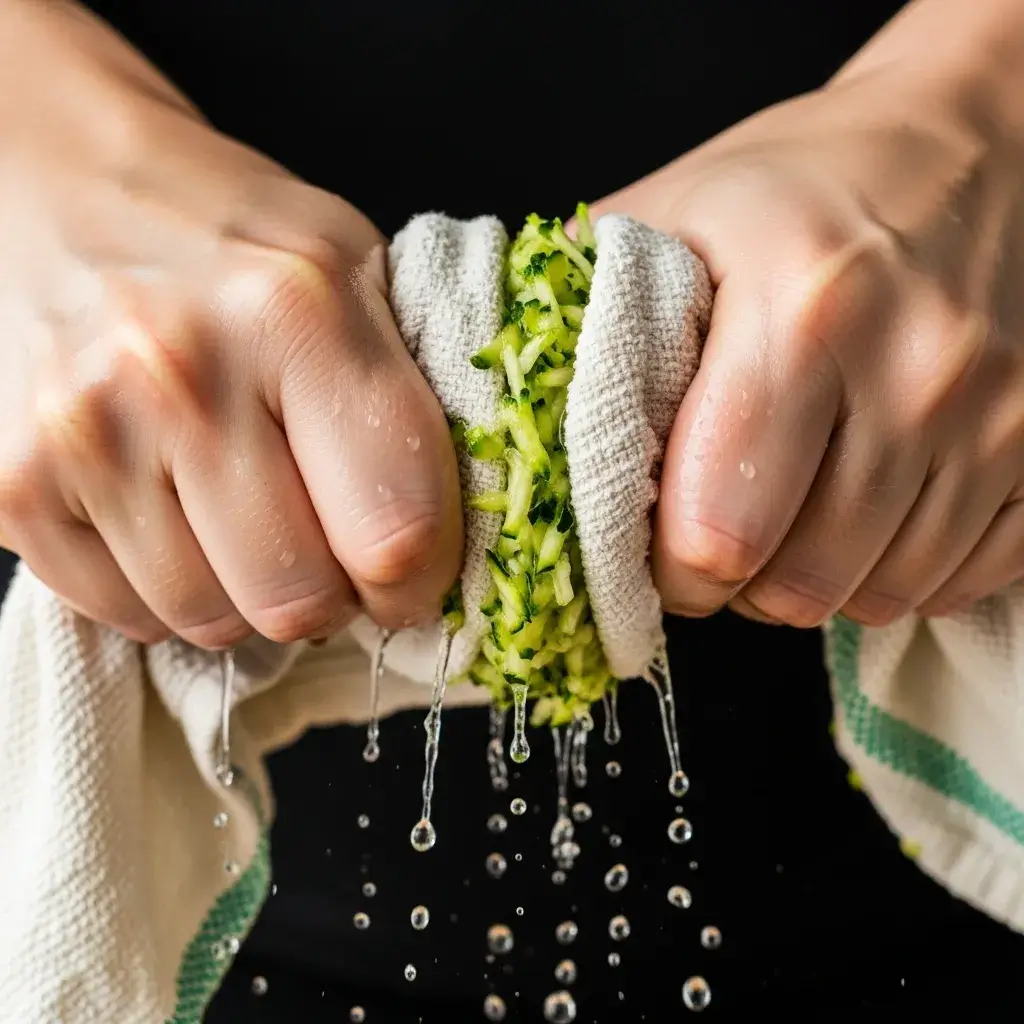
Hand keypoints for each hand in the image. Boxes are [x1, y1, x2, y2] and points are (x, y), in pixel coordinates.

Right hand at [0, 0, 461, 645]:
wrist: (62, 190)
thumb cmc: (230, 244)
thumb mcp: (354, 273)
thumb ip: (411, 405)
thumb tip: (443, 553)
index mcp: (299, 314)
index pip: (396, 531)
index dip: (418, 582)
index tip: (410, 578)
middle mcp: (182, 372)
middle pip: (300, 599)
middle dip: (330, 595)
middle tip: (322, 543)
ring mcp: (84, 431)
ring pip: (213, 621)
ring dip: (245, 594)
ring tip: (240, 514)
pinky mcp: (13, 484)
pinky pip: (128, 616)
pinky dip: (166, 591)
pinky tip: (170, 515)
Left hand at [591, 57, 1023, 626]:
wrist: (982, 144)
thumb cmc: (810, 185)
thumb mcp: (679, 215)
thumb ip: (590, 317)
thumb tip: (513, 418)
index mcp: (805, 310)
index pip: (717, 531)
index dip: (668, 567)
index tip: (653, 547)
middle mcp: (919, 371)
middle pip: (797, 585)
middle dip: (735, 584)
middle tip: (713, 535)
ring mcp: (999, 416)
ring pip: (877, 595)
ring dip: (811, 581)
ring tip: (783, 517)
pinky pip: (959, 580)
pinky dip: (896, 572)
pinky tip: (862, 515)